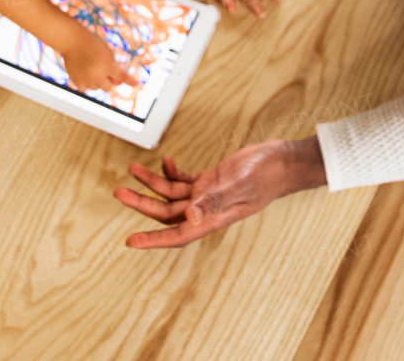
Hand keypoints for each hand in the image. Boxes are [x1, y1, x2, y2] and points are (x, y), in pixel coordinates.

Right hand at [62, 33, 138, 96]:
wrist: (73, 41)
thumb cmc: (92, 44)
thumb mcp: (107, 53)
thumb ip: (113, 68)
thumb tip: (117, 84)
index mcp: (108, 65)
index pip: (122, 76)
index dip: (130, 81)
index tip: (136, 84)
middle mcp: (97, 75)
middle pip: (108, 87)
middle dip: (107, 81)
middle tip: (102, 71)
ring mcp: (86, 80)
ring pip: (96, 88)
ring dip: (96, 82)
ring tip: (90, 68)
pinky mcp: (77, 82)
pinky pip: (85, 89)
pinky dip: (85, 83)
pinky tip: (83, 73)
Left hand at [115, 137, 326, 248]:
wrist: (283, 162)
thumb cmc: (267, 175)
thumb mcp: (239, 185)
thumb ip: (215, 201)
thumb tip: (190, 218)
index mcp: (213, 217)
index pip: (177, 234)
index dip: (153, 240)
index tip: (130, 242)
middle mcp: (207, 210)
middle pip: (166, 213)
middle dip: (142, 203)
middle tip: (119, 191)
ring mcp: (208, 195)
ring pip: (171, 195)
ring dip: (152, 184)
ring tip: (133, 169)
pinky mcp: (212, 181)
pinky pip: (184, 181)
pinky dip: (172, 172)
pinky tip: (167, 161)